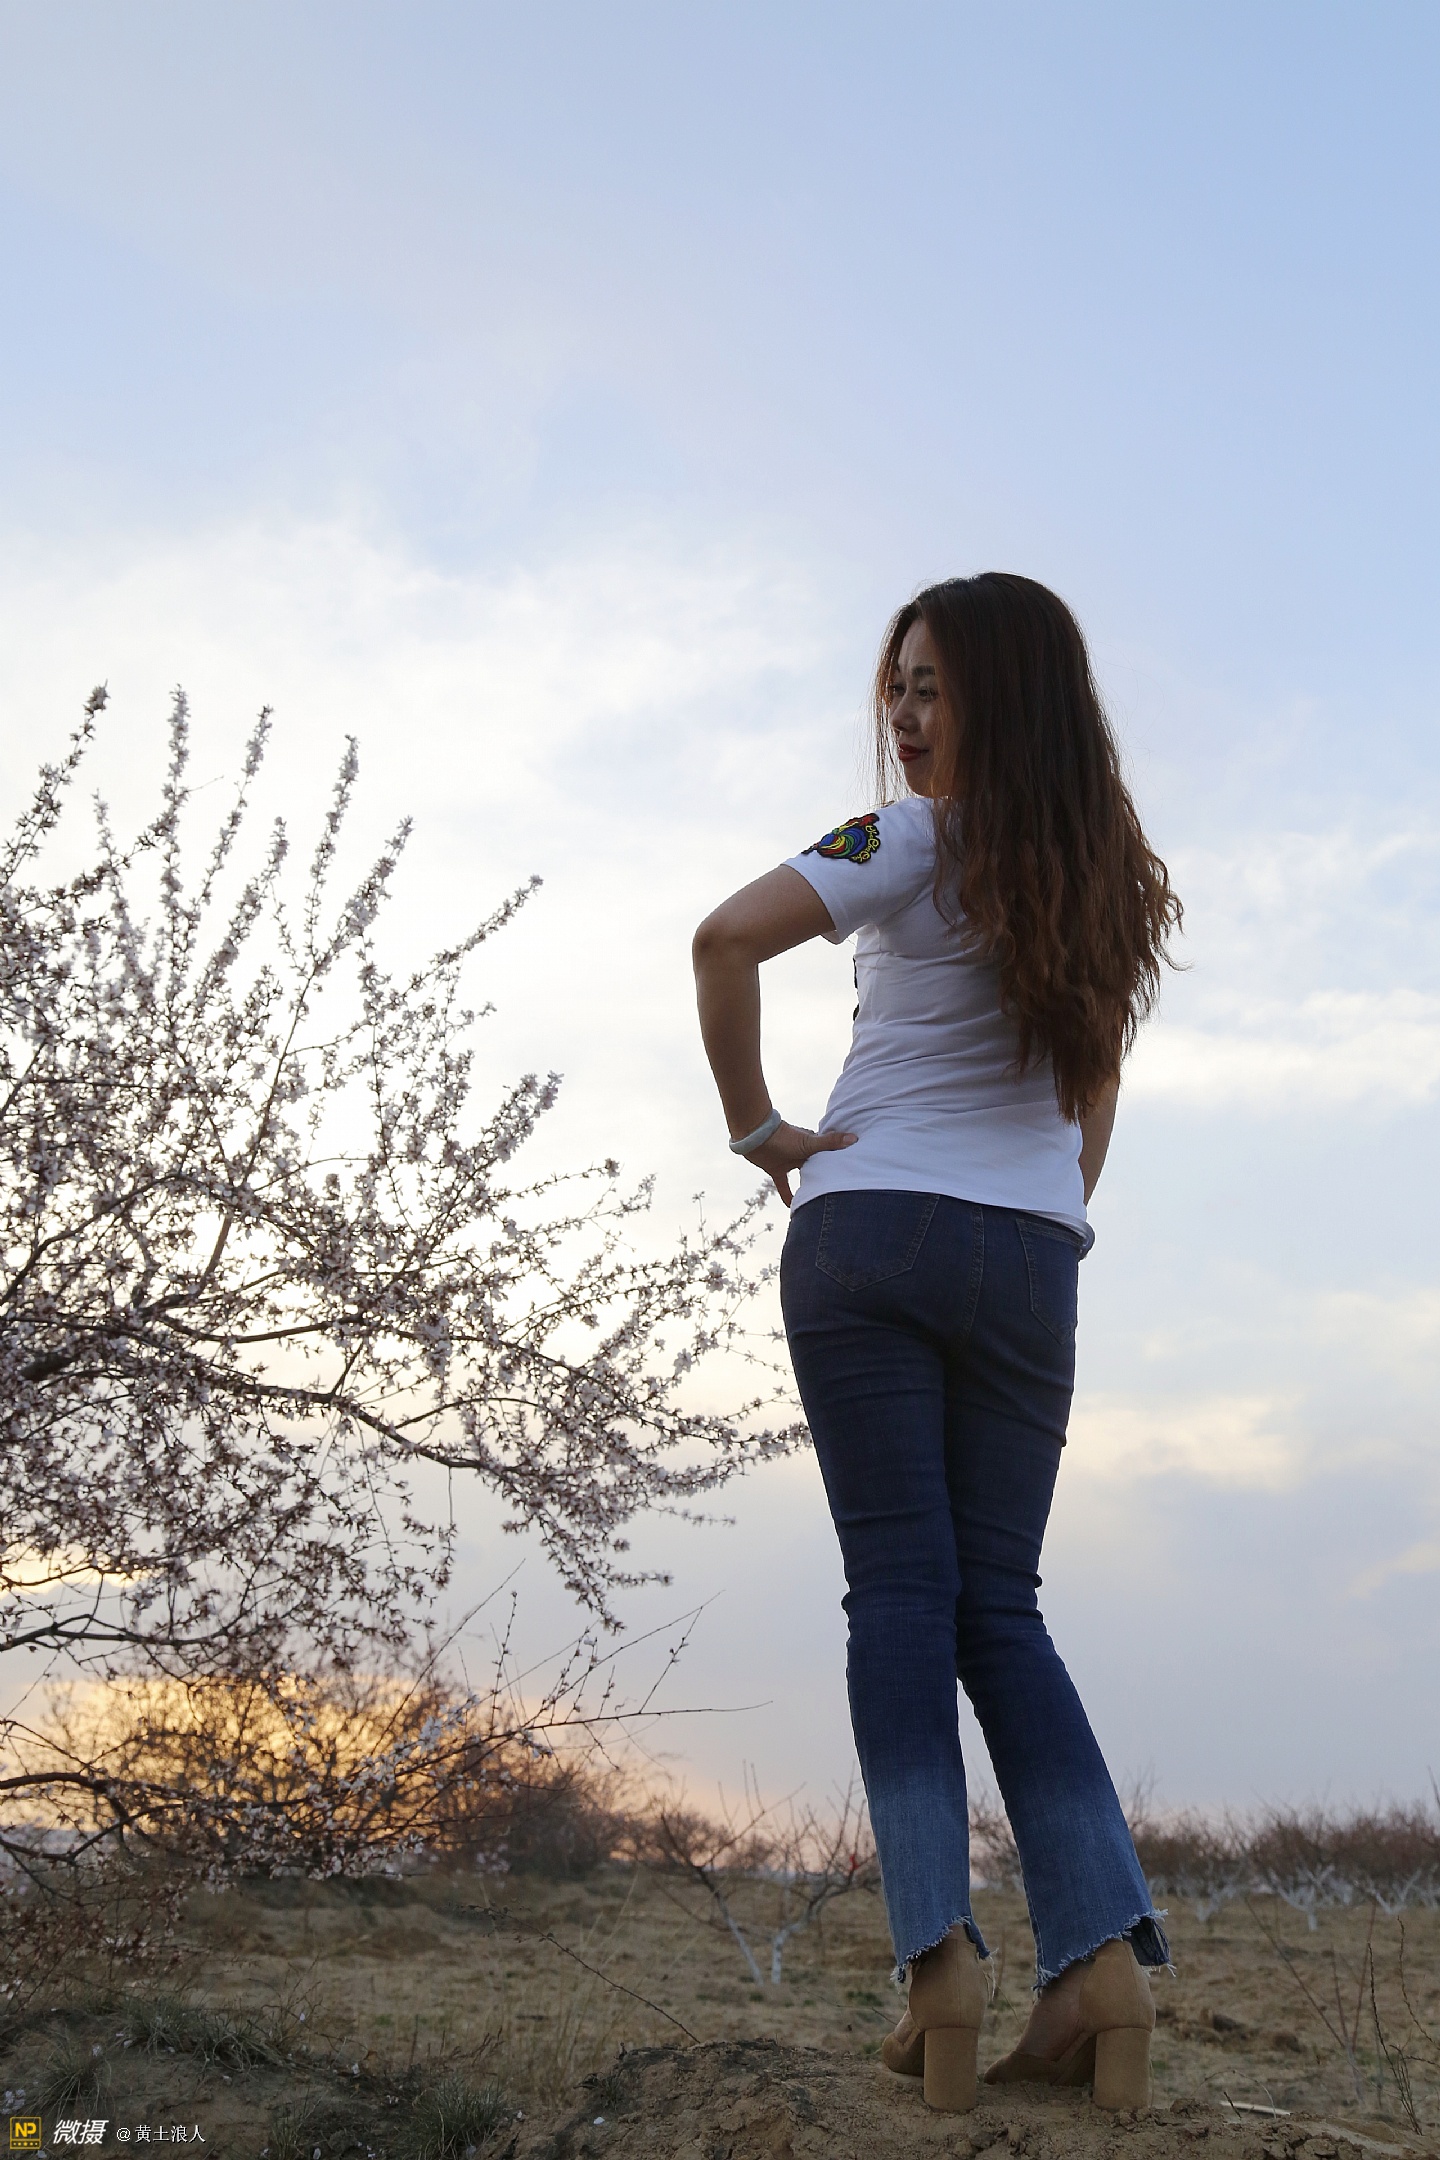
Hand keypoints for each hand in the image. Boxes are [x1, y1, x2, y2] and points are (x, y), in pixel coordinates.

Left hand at [743, 1119, 857, 1207]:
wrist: (754, 1135)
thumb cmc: (782, 1137)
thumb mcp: (809, 1143)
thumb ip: (829, 1143)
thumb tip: (854, 1138)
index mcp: (813, 1144)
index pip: (830, 1155)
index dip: (840, 1163)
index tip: (853, 1172)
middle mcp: (803, 1153)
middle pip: (818, 1167)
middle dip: (827, 1176)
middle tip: (839, 1190)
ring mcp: (790, 1161)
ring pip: (803, 1176)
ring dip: (809, 1184)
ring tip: (821, 1199)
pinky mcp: (777, 1169)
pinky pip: (784, 1185)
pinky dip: (787, 1195)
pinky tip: (792, 1207)